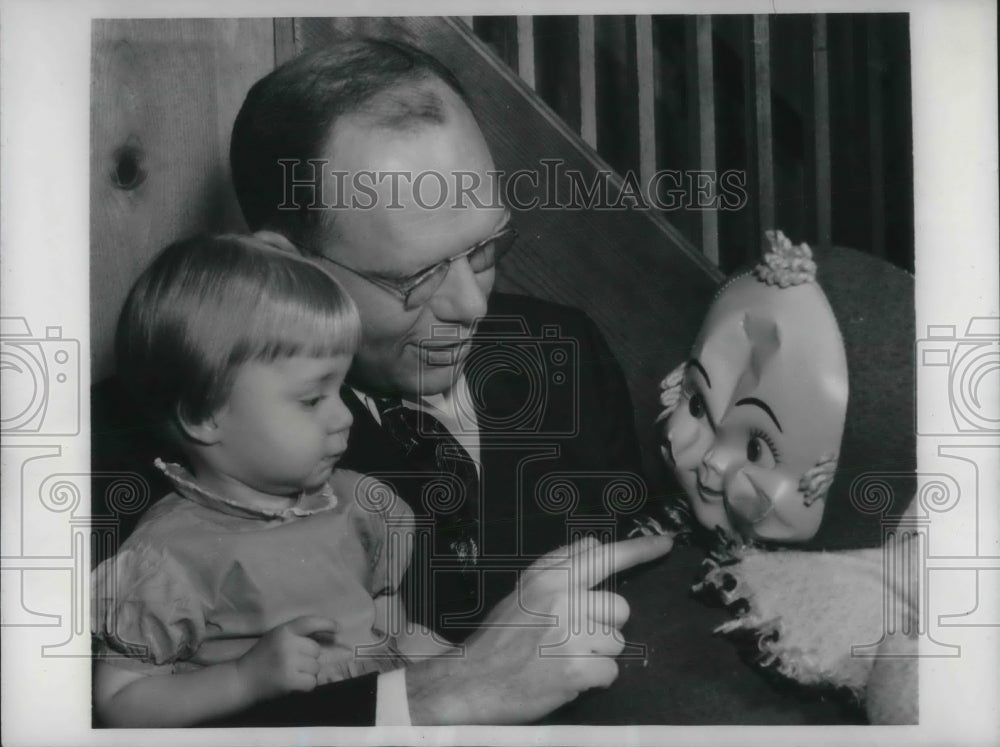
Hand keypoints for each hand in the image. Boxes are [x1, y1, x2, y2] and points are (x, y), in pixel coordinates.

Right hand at [234, 615, 337, 703]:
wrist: (242, 679)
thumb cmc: (262, 657)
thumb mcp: (277, 637)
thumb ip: (296, 635)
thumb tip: (326, 636)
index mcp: (283, 631)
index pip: (309, 622)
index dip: (326, 623)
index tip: (337, 628)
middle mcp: (287, 644)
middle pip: (316, 650)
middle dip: (309, 658)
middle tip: (293, 663)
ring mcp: (288, 662)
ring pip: (315, 667)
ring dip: (308, 672)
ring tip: (291, 673)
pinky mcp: (289, 680)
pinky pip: (312, 682)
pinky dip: (306, 684)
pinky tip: (294, 683)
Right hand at [406, 533, 672, 723]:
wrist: (473, 681)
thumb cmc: (500, 638)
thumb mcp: (523, 589)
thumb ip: (559, 565)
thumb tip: (594, 544)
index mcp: (548, 577)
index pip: (604, 555)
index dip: (640, 549)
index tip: (665, 543)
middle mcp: (561, 599)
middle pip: (620, 606)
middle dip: (605, 625)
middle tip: (573, 637)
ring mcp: (569, 634)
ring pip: (617, 641)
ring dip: (599, 654)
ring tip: (566, 657)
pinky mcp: (576, 668)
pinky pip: (612, 671)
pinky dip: (595, 680)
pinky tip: (569, 677)